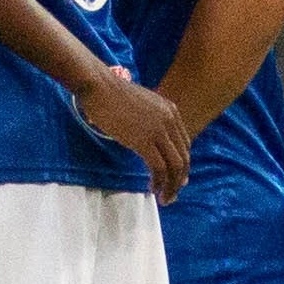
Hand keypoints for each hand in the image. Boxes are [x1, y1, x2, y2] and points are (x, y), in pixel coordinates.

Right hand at [76, 68, 188, 201]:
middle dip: (179, 179)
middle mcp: (170, 120)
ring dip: (171, 185)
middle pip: (183, 157)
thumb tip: (147, 137)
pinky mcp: (144, 141)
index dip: (182, 165)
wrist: (99, 86)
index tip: (176, 179)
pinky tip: (152, 188)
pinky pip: (159, 167)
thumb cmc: (111, 94)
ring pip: (174, 166)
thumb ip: (150, 118)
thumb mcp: (141, 104)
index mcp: (171, 111)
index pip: (184, 144)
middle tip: (171, 193)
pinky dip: (158, 181)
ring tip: (164, 197)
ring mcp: (158, 131)